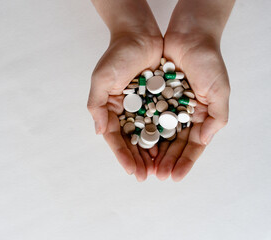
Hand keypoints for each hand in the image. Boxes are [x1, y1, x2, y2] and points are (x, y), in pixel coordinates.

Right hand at [87, 32, 162, 180]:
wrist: (140, 34)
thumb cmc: (117, 56)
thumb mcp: (101, 79)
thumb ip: (97, 105)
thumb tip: (99, 132)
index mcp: (111, 109)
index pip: (116, 138)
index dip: (122, 156)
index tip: (131, 171)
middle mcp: (127, 112)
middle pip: (132, 141)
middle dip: (138, 160)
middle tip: (146, 176)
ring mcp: (144, 107)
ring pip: (148, 135)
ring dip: (152, 153)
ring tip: (158, 169)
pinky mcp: (160, 100)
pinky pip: (163, 121)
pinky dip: (165, 136)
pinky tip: (170, 149)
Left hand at [154, 32, 229, 180]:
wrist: (188, 36)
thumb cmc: (208, 62)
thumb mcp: (219, 90)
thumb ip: (216, 117)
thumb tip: (204, 140)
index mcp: (200, 116)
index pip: (192, 145)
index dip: (184, 162)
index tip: (176, 177)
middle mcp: (181, 115)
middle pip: (173, 143)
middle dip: (166, 161)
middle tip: (157, 176)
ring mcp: (165, 107)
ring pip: (158, 134)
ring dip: (152, 151)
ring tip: (146, 167)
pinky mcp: (151, 97)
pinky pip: (145, 117)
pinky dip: (141, 131)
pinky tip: (136, 145)